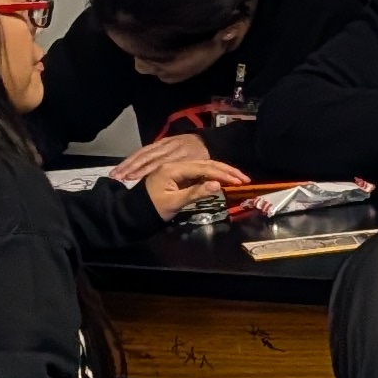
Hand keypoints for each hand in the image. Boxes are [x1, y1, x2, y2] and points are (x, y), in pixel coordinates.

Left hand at [115, 139, 247, 219]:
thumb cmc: (152, 209)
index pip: (203, 167)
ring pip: (203, 167)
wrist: (133, 213)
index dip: (223, 173)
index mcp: (173, 168)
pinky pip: (198, 173)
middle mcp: (175, 165)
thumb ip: (196, 192)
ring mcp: (176, 170)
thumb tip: (217, 185)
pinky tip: (222, 181)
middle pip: (205, 164)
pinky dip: (212, 177)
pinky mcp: (177, 177)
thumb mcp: (174, 202)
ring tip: (237, 179)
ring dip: (221, 173)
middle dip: (226, 171)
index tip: (239, 181)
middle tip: (244, 179)